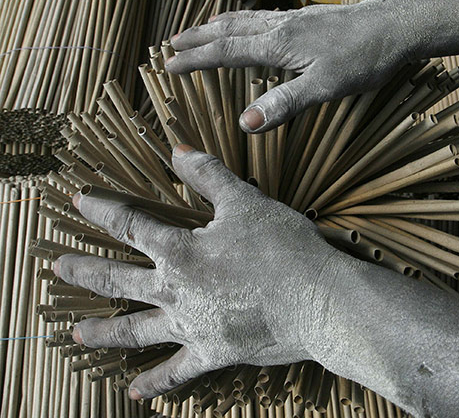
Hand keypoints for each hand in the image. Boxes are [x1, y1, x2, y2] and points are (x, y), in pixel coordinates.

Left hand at [54, 145, 354, 399]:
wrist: (319, 300)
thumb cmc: (284, 248)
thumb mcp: (246, 203)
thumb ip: (208, 175)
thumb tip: (177, 149)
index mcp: (181, 252)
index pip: (131, 226)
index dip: (103, 210)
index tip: (80, 202)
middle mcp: (176, 292)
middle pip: (118, 281)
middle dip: (85, 272)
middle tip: (57, 268)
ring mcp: (191, 327)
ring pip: (135, 331)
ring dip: (103, 333)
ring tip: (76, 336)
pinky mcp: (212, 352)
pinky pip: (176, 373)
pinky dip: (154, 383)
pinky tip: (134, 392)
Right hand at [166, 0, 411, 132]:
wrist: (395, 26)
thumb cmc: (364, 57)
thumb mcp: (324, 87)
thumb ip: (284, 104)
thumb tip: (245, 124)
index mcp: (279, 44)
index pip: (226, 51)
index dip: (196, 59)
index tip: (169, 63)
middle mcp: (281, 26)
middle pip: (229, 28)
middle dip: (198, 36)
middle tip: (172, 41)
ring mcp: (295, 19)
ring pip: (246, 18)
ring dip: (219, 25)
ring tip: (202, 28)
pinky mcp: (308, 18)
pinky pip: (264, 15)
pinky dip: (245, 20)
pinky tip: (253, 25)